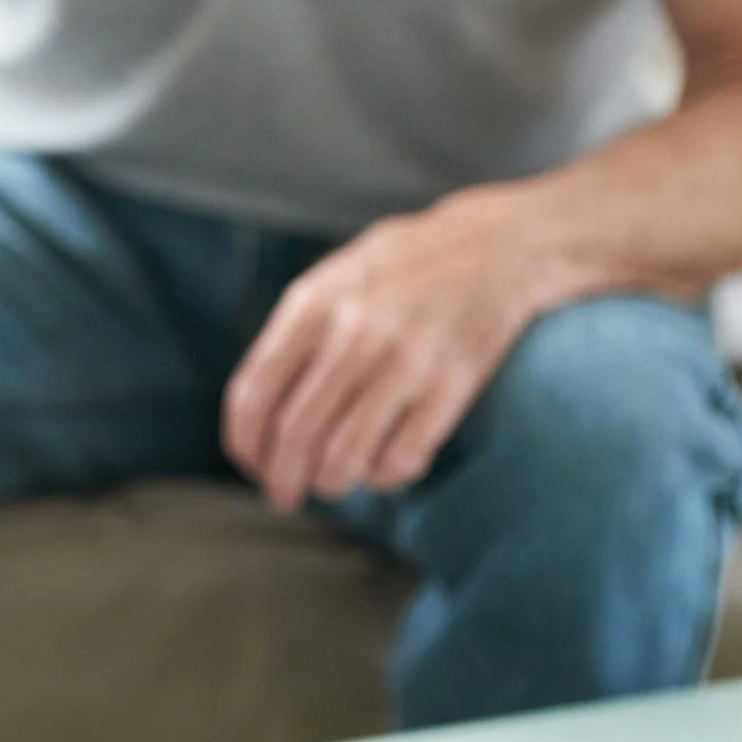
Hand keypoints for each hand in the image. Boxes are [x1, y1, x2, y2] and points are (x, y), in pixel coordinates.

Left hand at [223, 191, 552, 511]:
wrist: (496, 246)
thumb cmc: (401, 269)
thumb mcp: (332, 280)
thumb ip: (291, 337)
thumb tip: (252, 416)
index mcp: (312, 305)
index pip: (255, 395)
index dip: (244, 444)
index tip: (251, 465)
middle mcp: (354, 333)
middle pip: (295, 434)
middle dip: (281, 479)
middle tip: (283, 495)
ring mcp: (406, 361)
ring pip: (344, 456)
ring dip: (329, 484)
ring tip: (330, 485)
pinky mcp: (452, 386)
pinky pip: (402, 457)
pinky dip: (383, 477)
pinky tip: (380, 468)